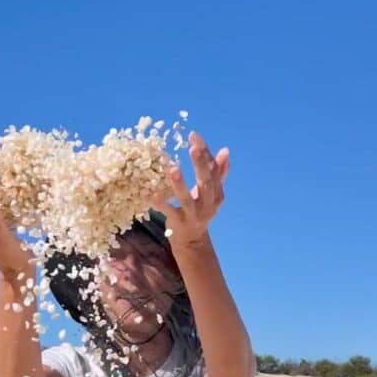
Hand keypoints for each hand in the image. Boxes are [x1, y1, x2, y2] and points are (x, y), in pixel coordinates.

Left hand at [158, 131, 230, 246]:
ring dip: (179, 184)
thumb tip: (225, 150)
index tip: (194, 135)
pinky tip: (151, 193)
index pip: (213, 170)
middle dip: (200, 164)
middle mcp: (208, 204)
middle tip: (193, 147)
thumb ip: (218, 172)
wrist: (192, 241)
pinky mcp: (179, 224)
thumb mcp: (211, 193)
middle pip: (206, 183)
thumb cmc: (200, 210)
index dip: (205, 153)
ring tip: (173, 168)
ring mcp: (193, 215)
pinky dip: (160, 203)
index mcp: (217, 194)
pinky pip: (169, 212)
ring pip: (187, 199)